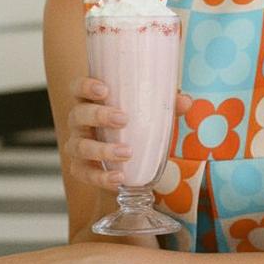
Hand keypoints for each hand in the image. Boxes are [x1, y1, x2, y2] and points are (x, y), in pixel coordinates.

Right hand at [65, 76, 191, 188]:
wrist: (125, 165)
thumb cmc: (132, 129)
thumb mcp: (148, 115)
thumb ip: (165, 106)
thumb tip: (185, 101)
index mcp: (91, 102)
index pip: (78, 88)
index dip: (86, 86)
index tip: (104, 89)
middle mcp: (79, 123)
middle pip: (78, 114)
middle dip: (99, 115)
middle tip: (122, 119)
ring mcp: (77, 146)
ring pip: (80, 146)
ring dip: (103, 149)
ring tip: (126, 152)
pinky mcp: (81, 170)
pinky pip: (85, 174)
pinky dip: (101, 177)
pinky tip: (119, 177)